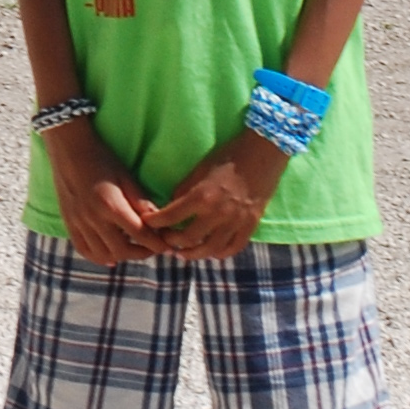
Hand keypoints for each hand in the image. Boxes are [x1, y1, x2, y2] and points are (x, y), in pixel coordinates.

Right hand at [42, 121, 157, 270]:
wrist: (69, 147)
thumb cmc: (101, 158)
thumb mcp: (125, 176)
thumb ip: (140, 201)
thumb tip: (159, 222)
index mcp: (111, 205)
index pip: (140, 235)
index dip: (156, 244)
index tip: (165, 246)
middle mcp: (94, 219)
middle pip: (122, 251)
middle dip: (141, 253)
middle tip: (151, 248)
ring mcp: (79, 223)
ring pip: (103, 255)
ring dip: (121, 257)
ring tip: (131, 249)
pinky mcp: (68, 223)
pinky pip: (83, 250)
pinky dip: (98, 257)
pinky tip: (109, 255)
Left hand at [141, 131, 287, 262]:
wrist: (262, 154)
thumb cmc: (228, 157)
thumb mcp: (200, 169)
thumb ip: (186, 190)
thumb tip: (173, 206)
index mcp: (202, 196)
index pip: (171, 216)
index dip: (156, 222)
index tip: (148, 223)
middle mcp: (217, 214)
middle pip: (188, 239)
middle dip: (172, 242)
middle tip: (165, 240)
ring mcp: (235, 223)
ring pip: (210, 250)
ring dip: (193, 254)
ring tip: (183, 253)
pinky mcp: (250, 227)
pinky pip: (232, 249)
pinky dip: (219, 254)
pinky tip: (210, 252)